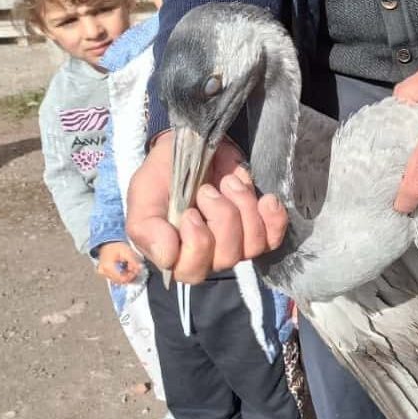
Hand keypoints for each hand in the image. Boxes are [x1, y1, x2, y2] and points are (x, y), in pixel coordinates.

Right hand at [96, 241, 141, 284]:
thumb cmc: (115, 246)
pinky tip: (123, 268)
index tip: (136, 271)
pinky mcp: (103, 272)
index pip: (122, 279)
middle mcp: (103, 271)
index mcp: (108, 267)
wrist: (108, 242)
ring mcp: (102, 272)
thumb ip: (133, 262)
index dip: (131, 276)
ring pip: (117, 280)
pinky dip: (120, 274)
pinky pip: (114, 277)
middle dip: (128, 276)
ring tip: (128, 266)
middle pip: (120, 281)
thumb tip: (138, 270)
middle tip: (133, 269)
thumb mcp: (127, 252)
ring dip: (125, 275)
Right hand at [125, 131, 288, 283]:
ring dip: (244, 208)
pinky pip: (274, 237)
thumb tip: (167, 257)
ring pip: (253, 245)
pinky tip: (266, 199)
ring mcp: (236, 242)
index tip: (190, 212)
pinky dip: (274, 218)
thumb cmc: (162, 178)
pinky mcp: (259, 227)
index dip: (197, 244)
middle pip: (227, 258)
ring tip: (229, 182)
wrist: (188, 146)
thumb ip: (146, 229)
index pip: (192, 271)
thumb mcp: (143, 198)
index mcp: (176, 255)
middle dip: (222, 218)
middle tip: (207, 190)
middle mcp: (209, 255)